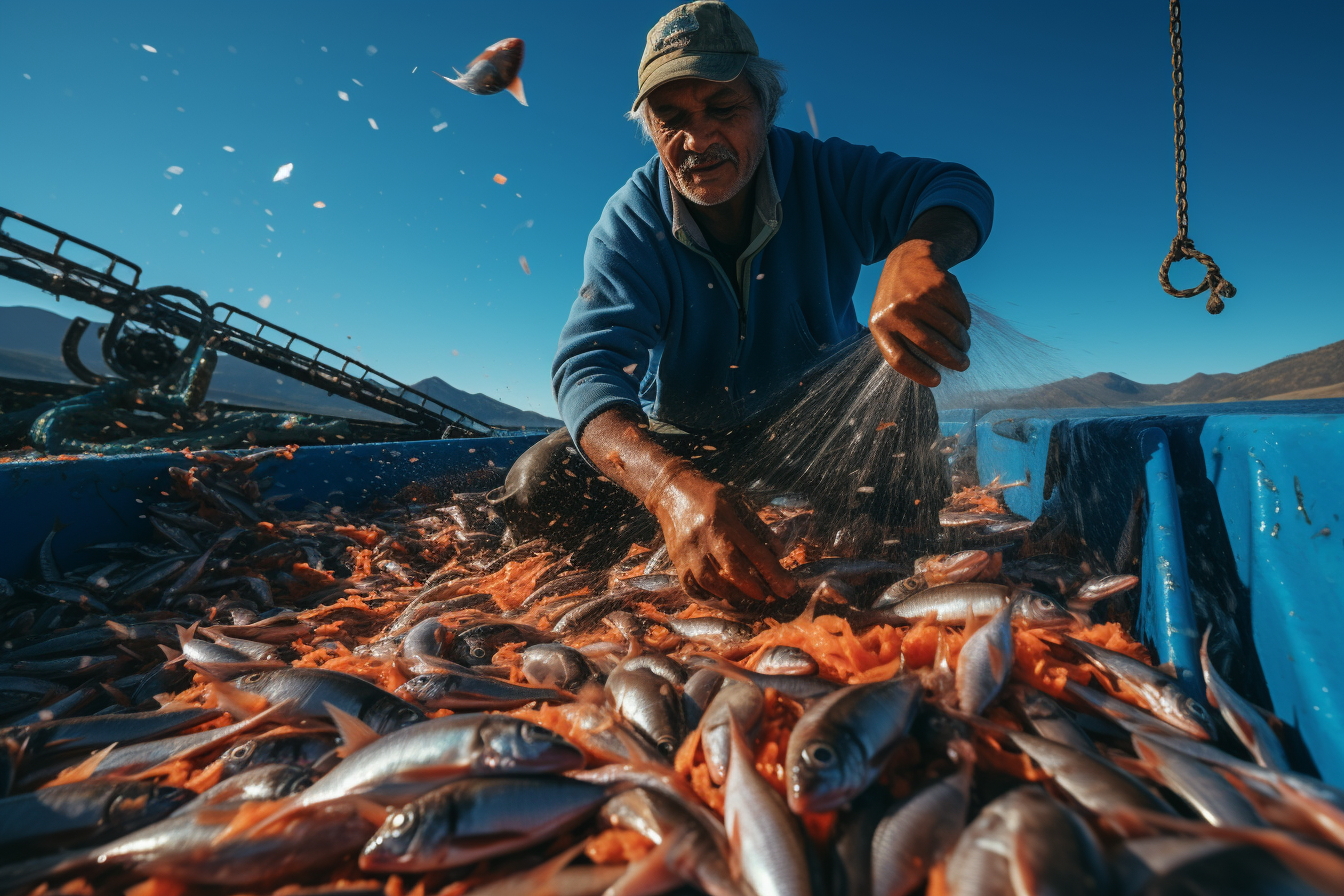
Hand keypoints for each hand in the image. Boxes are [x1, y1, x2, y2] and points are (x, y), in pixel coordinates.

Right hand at [644, 464, 796, 603]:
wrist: (671, 490)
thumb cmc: (712, 496)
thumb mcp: (739, 503)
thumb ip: (758, 527)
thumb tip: (779, 553)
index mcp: (725, 520)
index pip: (755, 552)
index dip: (774, 574)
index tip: (789, 589)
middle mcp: (706, 535)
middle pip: (733, 569)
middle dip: (755, 589)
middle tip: (770, 598)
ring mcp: (688, 549)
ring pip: (710, 581)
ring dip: (732, 595)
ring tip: (748, 600)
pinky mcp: (676, 559)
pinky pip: (691, 585)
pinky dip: (707, 596)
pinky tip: (721, 598)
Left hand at [870, 239, 971, 386]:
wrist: (907, 259)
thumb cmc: (897, 299)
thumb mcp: (886, 319)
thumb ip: (900, 342)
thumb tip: (928, 373)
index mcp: (880, 325)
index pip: (899, 359)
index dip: (920, 373)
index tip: (937, 381)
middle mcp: (897, 310)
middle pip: (930, 345)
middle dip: (952, 359)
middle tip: (963, 365)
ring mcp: (918, 296)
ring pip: (949, 329)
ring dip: (962, 342)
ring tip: (964, 346)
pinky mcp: (938, 284)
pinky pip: (960, 312)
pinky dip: (965, 321)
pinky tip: (962, 322)